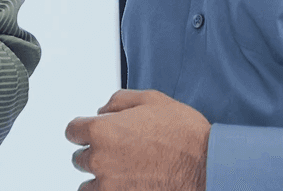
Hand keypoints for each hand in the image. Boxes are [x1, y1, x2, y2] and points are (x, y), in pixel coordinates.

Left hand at [66, 89, 208, 190]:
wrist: (211, 166)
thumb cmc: (187, 135)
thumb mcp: (152, 100)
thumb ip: (119, 101)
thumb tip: (102, 110)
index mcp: (102, 131)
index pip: (72, 132)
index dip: (84, 131)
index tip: (91, 134)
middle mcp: (100, 159)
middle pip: (80, 158)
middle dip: (96, 154)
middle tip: (119, 154)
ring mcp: (111, 186)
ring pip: (88, 185)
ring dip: (100, 179)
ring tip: (123, 175)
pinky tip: (128, 186)